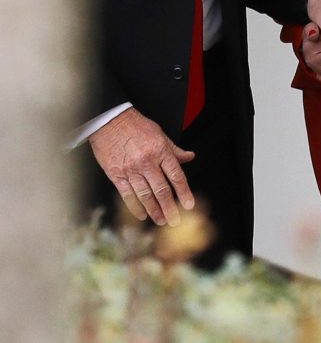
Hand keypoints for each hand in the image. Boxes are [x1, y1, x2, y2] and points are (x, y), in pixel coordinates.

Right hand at [89, 107, 195, 225]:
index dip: (183, 192)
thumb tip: (190, 157)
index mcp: (160, 150)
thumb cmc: (136, 126)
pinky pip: (127, 194)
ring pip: (145, 195)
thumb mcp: (160, 134)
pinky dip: (135, 207)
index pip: (176, 175)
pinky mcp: (116, 174)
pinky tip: (142, 215)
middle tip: (175, 221)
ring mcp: (131, 169)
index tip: (189, 205)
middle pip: (161, 189)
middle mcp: (147, 161)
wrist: (109, 121)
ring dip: (154, 210)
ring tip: (161, 220)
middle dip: (169, 207)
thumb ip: (174, 149)